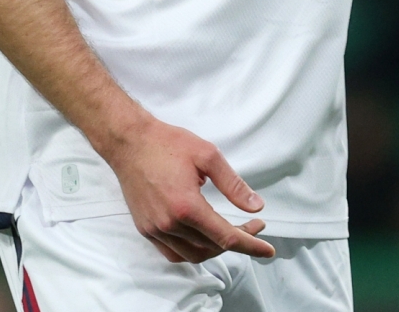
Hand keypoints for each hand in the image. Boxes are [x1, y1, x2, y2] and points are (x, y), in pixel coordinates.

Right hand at [100, 116, 274, 262]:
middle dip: (238, 241)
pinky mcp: (146, 229)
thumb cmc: (168, 144)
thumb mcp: (209, 156)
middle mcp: (169, 224)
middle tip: (254, 226)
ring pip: (192, 255)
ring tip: (233, 232)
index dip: (251, 245)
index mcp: (187, 207)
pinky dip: (193, 251)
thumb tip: (256, 206)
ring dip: (216, 249)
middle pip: (212, 247)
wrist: (130, 143)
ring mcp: (155, 229)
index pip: (226, 237)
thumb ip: (234, 185)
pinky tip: (205, 238)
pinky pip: (173, 252)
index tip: (268, 250)